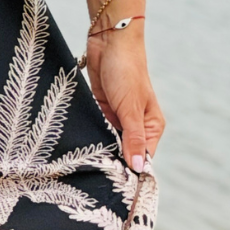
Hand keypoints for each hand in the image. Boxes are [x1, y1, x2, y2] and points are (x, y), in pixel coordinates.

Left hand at [84, 23, 163, 173]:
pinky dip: (89, 135)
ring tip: (85, 167)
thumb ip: (133, 138)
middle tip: (95, 181)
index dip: (131, 172)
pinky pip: (95, 129)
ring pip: (107, 142)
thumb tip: (139, 168)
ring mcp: (117, 118)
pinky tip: (78, 148)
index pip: (143, 158)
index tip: (115, 188)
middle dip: (111, 162)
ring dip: (98, 149)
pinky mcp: (101, 109)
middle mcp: (135, 125)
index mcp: (151, 127)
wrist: (109, 41)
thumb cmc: (127, 71)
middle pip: (124, 152)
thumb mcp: (130, 108)